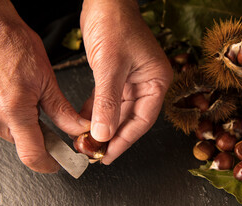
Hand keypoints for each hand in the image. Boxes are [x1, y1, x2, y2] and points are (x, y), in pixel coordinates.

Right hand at [0, 1, 89, 172]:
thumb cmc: (13, 44)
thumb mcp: (45, 79)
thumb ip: (62, 110)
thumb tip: (77, 128)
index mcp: (14, 112)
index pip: (33, 156)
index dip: (50, 165)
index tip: (60, 164)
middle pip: (25, 145)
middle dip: (44, 141)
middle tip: (60, 130)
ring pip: (14, 132)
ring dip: (29, 127)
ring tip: (38, 103)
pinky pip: (3, 120)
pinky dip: (17, 116)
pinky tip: (23, 99)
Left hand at [80, 0, 172, 163]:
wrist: (104, 0)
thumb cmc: (114, 24)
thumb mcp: (110, 66)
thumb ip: (107, 102)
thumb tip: (103, 133)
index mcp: (156, 81)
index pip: (143, 119)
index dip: (125, 139)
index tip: (109, 154)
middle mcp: (147, 83)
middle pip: (131, 118)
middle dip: (112, 135)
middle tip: (95, 152)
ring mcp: (133, 80)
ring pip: (119, 111)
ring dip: (103, 125)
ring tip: (88, 141)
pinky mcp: (118, 76)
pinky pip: (109, 100)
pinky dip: (97, 111)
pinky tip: (85, 121)